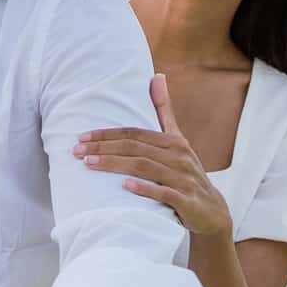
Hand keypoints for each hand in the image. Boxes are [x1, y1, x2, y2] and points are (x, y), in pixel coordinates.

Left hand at [73, 72, 232, 239]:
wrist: (210, 209)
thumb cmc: (185, 171)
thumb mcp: (177, 140)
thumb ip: (164, 111)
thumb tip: (157, 76)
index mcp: (173, 141)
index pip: (134, 133)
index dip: (107, 134)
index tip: (82, 137)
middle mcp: (178, 156)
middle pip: (135, 148)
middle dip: (103, 148)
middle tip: (76, 151)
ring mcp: (182, 178)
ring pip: (144, 167)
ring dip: (115, 165)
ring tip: (89, 165)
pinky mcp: (185, 200)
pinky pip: (163, 193)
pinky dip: (144, 189)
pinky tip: (124, 186)